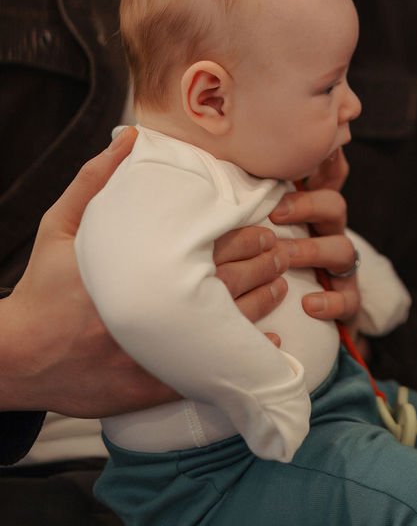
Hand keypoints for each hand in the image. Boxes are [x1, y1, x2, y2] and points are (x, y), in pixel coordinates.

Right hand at [0, 130, 301, 416]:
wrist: (16, 357)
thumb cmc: (42, 289)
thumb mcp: (61, 227)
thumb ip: (96, 181)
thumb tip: (130, 138)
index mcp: (140, 267)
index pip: (211, 246)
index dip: (246, 235)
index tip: (262, 226)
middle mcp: (153, 308)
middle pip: (229, 282)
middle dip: (262, 263)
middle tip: (280, 251)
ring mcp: (155, 351)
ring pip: (227, 326)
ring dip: (261, 302)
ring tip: (280, 284)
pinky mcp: (152, 387)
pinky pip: (210, 372)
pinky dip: (242, 357)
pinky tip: (266, 346)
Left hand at [269, 149, 361, 325]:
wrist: (293, 321)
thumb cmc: (266, 267)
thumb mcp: (259, 230)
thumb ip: (252, 203)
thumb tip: (225, 162)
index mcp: (311, 214)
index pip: (328, 178)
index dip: (325, 162)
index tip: (306, 155)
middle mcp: (329, 234)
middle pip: (335, 206)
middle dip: (308, 205)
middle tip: (276, 213)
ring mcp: (340, 268)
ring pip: (342, 249)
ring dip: (312, 250)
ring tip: (284, 257)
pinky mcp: (346, 300)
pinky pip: (348, 298)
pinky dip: (330, 300)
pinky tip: (308, 303)